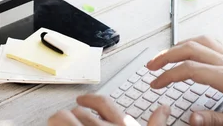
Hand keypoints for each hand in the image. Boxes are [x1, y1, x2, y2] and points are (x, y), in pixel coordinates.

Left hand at [48, 94, 170, 124]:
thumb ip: (156, 125)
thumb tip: (164, 109)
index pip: (103, 103)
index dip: (90, 100)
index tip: (81, 100)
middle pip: (79, 111)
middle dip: (73, 116)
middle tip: (71, 122)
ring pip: (62, 118)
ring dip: (59, 121)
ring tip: (58, 125)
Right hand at [146, 36, 222, 125]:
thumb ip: (216, 120)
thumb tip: (191, 118)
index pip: (190, 69)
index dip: (168, 75)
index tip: (156, 83)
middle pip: (190, 48)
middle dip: (166, 55)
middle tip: (151, 65)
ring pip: (200, 41)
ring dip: (178, 46)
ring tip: (164, 56)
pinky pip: (211, 43)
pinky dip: (194, 43)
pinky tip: (189, 49)